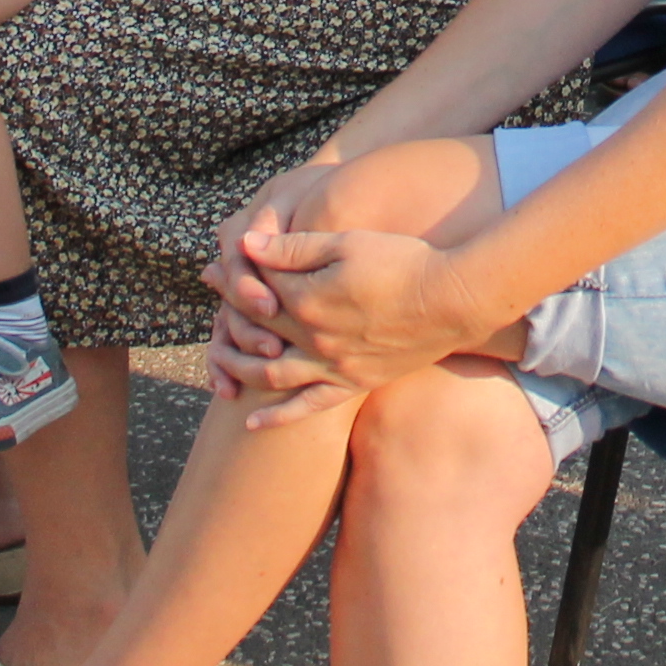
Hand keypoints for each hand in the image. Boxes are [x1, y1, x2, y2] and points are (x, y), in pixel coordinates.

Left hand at [206, 221, 485, 423]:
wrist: (453, 300)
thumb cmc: (404, 261)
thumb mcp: (348, 243)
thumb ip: (296, 246)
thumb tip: (247, 244)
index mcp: (308, 300)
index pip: (257, 289)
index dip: (235, 276)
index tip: (218, 266)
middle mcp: (313, 338)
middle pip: (258, 328)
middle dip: (230, 311)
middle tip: (213, 296)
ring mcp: (333, 366)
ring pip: (270, 373)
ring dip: (239, 366)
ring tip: (219, 360)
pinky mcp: (354, 382)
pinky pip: (308, 407)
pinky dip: (278, 416)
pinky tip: (253, 423)